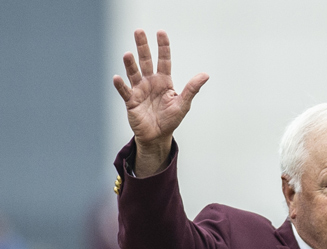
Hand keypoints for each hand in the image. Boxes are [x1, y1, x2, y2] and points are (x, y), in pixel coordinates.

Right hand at [112, 29, 207, 175]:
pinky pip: (125, 91)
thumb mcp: (183, 103)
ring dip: (130, 64)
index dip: (163, 47)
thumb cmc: (170, 119)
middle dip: (142, 46)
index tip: (161, 32)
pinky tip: (117, 78)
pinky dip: (120, 85)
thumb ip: (192, 88)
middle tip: (138, 31)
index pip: (164, 60)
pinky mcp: (131, 101)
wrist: (157, 135)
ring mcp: (139, 90)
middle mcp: (150, 82)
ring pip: (133, 73)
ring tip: (127, 54)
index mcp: (164, 81)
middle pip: (145, 60)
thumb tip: (205, 74)